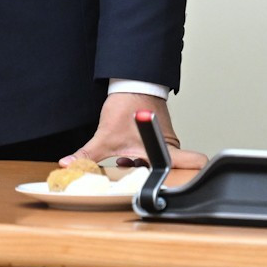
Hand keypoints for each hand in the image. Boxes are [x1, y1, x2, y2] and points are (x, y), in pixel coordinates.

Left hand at [62, 93, 205, 168]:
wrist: (131, 82)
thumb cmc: (129, 105)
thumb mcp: (105, 136)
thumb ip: (87, 154)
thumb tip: (70, 165)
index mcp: (164, 150)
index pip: (196, 163)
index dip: (194, 173)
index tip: (179, 184)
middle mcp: (170, 147)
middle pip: (171, 170)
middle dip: (150, 175)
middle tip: (134, 172)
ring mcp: (166, 142)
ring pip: (159, 162)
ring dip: (142, 165)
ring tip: (126, 161)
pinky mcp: (159, 136)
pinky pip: (154, 153)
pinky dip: (142, 156)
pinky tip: (128, 154)